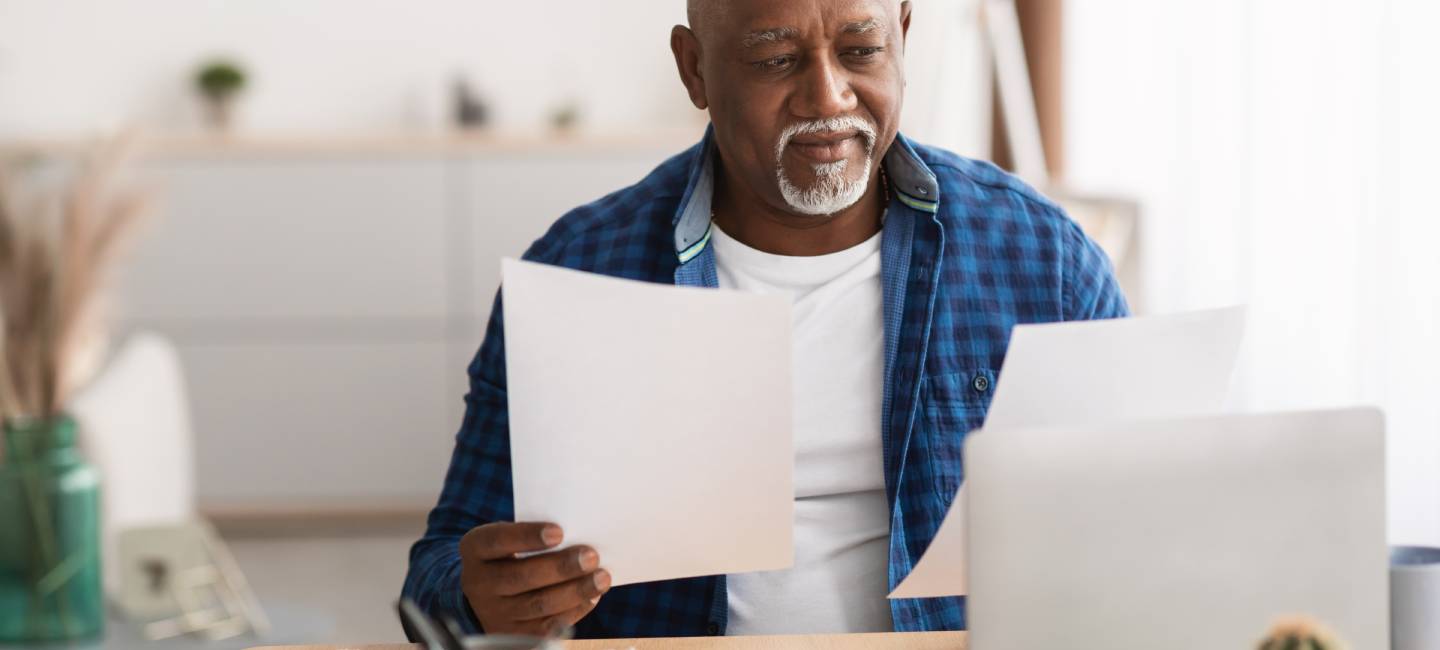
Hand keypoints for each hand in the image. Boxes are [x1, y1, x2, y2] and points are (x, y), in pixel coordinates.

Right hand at [459, 522, 610, 635]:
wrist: (483, 596)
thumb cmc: (507, 556)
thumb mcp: (507, 539)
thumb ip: (532, 535)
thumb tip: (577, 535)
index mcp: (476, 549)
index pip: (498, 540)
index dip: (527, 536)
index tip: (559, 531)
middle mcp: (479, 583)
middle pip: (521, 576)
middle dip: (560, 567)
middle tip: (590, 556)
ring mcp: (494, 612)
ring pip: (538, 604)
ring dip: (575, 591)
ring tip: (601, 578)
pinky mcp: (513, 634)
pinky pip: (547, 626)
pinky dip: (574, 611)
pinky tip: (592, 597)